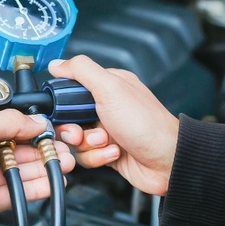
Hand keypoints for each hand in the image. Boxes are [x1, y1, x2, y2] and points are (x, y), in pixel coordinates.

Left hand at [0, 109, 75, 213]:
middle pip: (2, 152)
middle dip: (33, 150)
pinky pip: (11, 194)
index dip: (14, 129)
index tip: (36, 129)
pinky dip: (32, 188)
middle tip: (55, 147)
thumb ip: (10, 120)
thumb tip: (34, 120)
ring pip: (9, 173)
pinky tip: (49, 182)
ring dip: (37, 168)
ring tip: (61, 163)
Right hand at [49, 55, 178, 195]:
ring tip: (106, 142)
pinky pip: (85, 156)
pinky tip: (114, 152)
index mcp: (106, 86)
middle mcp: (105, 107)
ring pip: (74, 139)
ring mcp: (105, 130)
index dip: (61, 103)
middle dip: (72, 129)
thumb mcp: (110, 88)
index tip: (63, 112)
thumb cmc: (146, 124)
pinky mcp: (106, 151)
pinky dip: (97, 157)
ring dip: (88, 145)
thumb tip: (56, 63)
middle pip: (67, 118)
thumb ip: (81, 71)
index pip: (69, 89)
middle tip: (81, 133)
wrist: (167, 162)